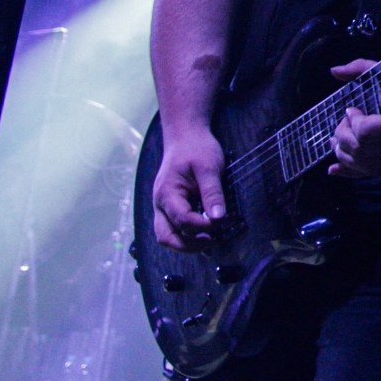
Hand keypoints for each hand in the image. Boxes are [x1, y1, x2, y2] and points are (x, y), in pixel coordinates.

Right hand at [153, 126, 227, 251]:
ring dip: (186, 244)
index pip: (181, 219)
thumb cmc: (196, 149)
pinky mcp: (171, 207)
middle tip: (213, 242)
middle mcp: (160, 203)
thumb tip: (218, 218)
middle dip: (188, 245)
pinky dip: (187, 236)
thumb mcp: (209, 167)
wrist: (186, 136)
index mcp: (167, 193)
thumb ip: (212, 193)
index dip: (201, 226)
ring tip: (211, 242)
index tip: (220, 223)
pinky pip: (174, 228)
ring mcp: (163, 207)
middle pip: (166, 236)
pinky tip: (207, 236)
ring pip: (167, 235)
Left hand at [325, 58, 380, 178]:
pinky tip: (333, 169)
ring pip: (361, 164)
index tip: (352, 109)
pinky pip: (369, 174)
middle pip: (360, 150)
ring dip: (342, 152)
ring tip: (338, 138)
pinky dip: (348, 172)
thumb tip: (333, 71)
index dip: (354, 121)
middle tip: (345, 122)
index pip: (367, 131)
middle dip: (343, 135)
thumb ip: (361, 68)